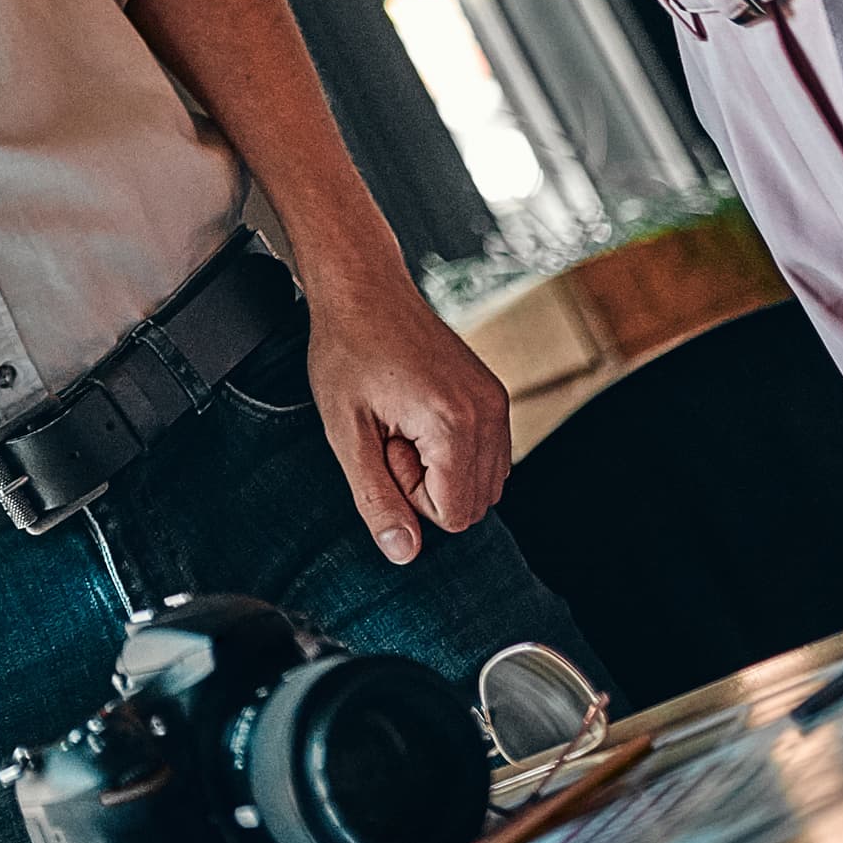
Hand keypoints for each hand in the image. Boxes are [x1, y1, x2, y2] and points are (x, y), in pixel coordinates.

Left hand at [303, 276, 511, 563]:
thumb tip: (404, 553)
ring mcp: (497, 402)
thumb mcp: (345, 433)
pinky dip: (454, 453)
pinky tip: (419, 414)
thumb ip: (376, 498)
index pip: (454, 516)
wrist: (363, 289)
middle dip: (427, 484)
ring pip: (484, 484)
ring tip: (403, 421)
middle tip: (392, 432)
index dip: (410, 494)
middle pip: (473, 504)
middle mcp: (489, 414)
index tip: (386, 446)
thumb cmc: (347, 351)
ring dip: (440, 469)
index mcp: (455, 425)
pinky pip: (488, 457)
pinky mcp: (494, 395)